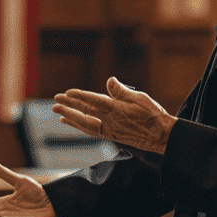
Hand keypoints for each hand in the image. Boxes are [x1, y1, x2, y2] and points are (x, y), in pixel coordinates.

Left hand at [53, 76, 176, 154]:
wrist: (161, 136)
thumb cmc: (153, 115)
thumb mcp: (140, 99)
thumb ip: (122, 91)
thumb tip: (110, 81)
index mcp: (117, 110)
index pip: (94, 102)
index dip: (80, 97)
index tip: (67, 93)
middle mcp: (110, 122)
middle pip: (85, 113)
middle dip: (69, 107)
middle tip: (55, 101)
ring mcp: (110, 130)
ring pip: (85, 124)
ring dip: (70, 118)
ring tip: (58, 113)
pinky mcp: (111, 136)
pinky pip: (91, 130)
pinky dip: (79, 126)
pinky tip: (72, 122)